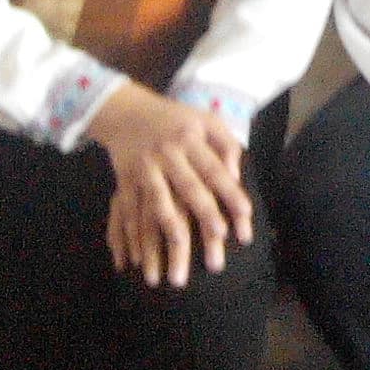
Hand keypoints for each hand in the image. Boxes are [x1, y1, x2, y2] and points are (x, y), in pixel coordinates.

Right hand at [85, 83, 250, 286]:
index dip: (230, 192)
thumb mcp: (206, 120)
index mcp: (191, 138)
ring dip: (169, 228)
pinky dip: (134, 234)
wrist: (128, 112)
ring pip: (159, 201)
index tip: (245, 215)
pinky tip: (141, 257)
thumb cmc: (176, 120)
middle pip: (190, 187)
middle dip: (205, 214)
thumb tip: (235, 176)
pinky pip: (130, 210)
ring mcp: (144, 167)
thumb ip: (225, 144)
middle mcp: (168, 153)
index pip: (215, 169)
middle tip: (219, 240)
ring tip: (180, 252)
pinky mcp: (124, 180)